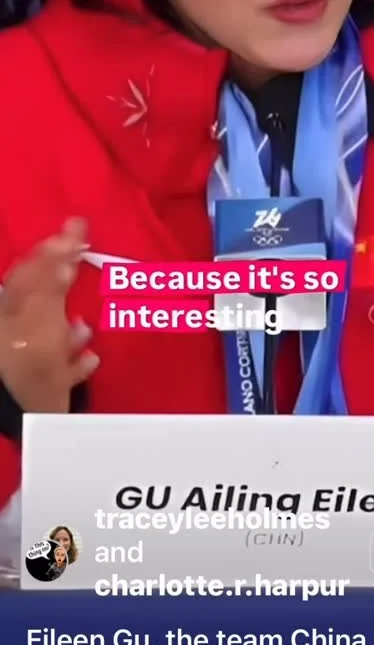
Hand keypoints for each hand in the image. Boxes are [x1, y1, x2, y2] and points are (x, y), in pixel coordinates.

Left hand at [0, 219, 98, 412]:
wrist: (17, 418)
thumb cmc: (29, 357)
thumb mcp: (43, 309)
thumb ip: (54, 274)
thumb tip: (67, 235)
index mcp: (11, 306)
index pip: (33, 266)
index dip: (56, 246)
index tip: (80, 226)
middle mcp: (12, 330)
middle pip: (40, 298)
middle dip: (63, 284)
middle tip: (85, 266)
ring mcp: (23, 359)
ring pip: (48, 332)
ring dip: (70, 325)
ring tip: (88, 322)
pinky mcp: (36, 387)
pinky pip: (58, 366)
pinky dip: (75, 358)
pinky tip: (91, 357)